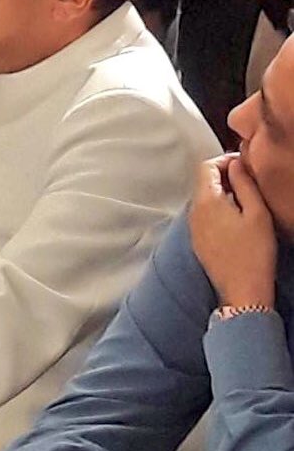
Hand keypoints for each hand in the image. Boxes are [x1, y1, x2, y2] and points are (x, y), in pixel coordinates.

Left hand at [189, 154, 276, 307]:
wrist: (242, 290)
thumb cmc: (254, 252)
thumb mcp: (257, 213)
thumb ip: (245, 183)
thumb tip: (236, 164)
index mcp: (206, 201)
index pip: (205, 166)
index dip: (224, 160)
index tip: (243, 164)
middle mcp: (194, 212)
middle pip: (203, 182)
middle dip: (224, 175)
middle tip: (248, 179)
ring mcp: (193, 227)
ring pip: (203, 198)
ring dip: (222, 192)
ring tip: (246, 197)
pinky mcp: (198, 240)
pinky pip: (204, 215)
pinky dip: (218, 208)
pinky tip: (237, 217)